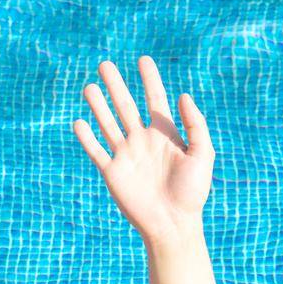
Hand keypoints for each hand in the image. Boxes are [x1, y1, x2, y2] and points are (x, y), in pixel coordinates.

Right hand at [72, 56, 214, 247]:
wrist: (174, 224)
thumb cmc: (192, 192)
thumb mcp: (202, 155)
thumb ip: (196, 125)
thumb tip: (183, 95)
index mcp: (164, 135)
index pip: (154, 99)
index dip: (149, 79)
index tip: (143, 59)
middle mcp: (142, 141)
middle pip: (126, 106)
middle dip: (116, 85)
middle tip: (105, 64)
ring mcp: (126, 156)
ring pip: (108, 124)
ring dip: (98, 106)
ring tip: (89, 87)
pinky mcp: (113, 172)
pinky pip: (97, 151)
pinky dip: (87, 137)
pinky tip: (79, 122)